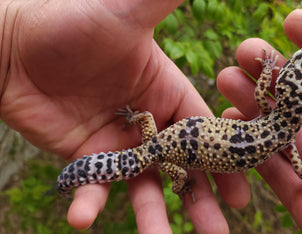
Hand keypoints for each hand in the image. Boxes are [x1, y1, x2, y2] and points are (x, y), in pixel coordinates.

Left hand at [0, 1, 249, 231]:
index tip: (242, 195)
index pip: (204, 134)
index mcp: (168, 94)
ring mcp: (120, 145)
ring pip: (143, 187)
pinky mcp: (89, 159)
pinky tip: (83, 220)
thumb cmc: (72, 25)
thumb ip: (164, 2)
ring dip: (152, 219)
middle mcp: (149, 124)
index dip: (225, 164)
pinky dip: (89, 204)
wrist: (13, 47)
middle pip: (182, 169)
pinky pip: (94, 187)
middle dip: (199, 202)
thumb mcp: (128, 12)